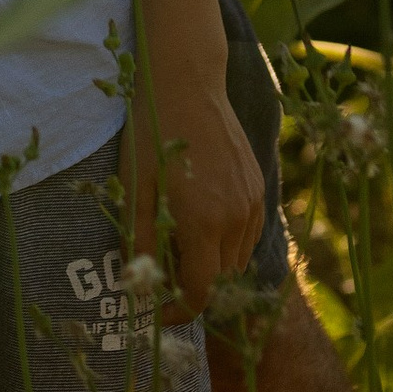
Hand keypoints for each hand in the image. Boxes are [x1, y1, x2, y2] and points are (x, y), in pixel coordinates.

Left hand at [124, 61, 265, 320]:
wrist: (186, 80)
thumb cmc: (152, 129)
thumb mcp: (133, 184)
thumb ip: (137, 239)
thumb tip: (135, 286)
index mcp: (203, 222)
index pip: (202, 293)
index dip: (179, 311)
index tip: (158, 309)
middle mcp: (236, 218)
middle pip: (221, 280)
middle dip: (193, 287)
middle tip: (162, 272)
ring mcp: (252, 202)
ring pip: (237, 259)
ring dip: (212, 265)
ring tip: (179, 243)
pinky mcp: (258, 187)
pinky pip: (247, 233)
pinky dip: (227, 240)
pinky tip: (200, 219)